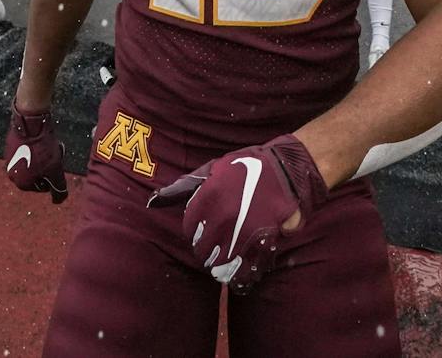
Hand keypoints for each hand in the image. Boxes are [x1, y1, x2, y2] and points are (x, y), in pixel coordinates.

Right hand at [4, 104, 67, 203]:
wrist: (30, 121)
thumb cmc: (43, 148)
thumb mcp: (55, 171)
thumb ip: (58, 189)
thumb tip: (58, 201)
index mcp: (21, 184)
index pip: (44, 186)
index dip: (52, 174)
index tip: (53, 163)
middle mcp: (12, 174)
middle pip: (38, 174)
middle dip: (47, 166)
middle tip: (52, 154)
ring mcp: (9, 159)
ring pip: (33, 162)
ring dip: (42, 157)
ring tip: (47, 145)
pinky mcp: (10, 146)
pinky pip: (26, 151)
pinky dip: (34, 147)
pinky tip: (39, 139)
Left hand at [146, 134, 325, 292]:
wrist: (286, 170)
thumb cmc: (248, 167)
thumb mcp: (214, 168)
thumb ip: (184, 186)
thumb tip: (154, 200)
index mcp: (208, 198)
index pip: (189, 229)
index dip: (194, 233)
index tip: (202, 233)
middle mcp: (222, 217)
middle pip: (202, 249)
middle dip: (206, 251)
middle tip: (214, 249)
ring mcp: (241, 232)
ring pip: (220, 262)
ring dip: (220, 266)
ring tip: (224, 263)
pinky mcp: (261, 243)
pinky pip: (244, 268)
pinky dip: (240, 274)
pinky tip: (240, 272)